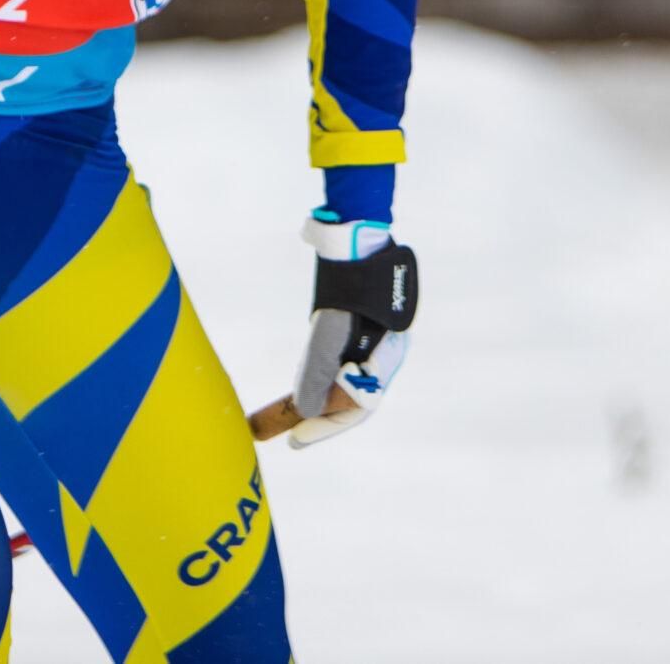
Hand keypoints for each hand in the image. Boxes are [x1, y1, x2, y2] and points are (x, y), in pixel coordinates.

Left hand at [288, 216, 416, 447]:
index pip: (359, 406)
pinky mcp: (358, 323)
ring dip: (315, 398)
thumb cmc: (348, 274)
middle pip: (351, 398)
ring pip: (343, 381)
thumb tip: (303, 410)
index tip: (294, 440)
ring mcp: (372, 337)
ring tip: (282, 413)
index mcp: (387, 355)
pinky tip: (300, 383)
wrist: (355, 228)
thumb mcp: (330, 323)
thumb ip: (318, 367)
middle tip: (283, 433)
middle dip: (317, 418)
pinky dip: (318, 375)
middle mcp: (383, 351)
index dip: (326, 428)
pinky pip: (338, 361)